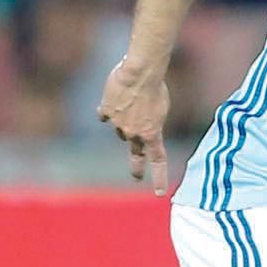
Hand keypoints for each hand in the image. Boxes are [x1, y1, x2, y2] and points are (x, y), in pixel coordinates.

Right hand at [97, 58, 171, 194]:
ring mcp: (119, 124)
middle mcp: (135, 133)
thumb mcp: (161, 108)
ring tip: (131, 103)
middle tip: (137, 176)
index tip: (160, 193)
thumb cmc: (156, 87)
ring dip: (125, 122)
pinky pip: (105, 115)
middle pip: (135, 152)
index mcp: (153, 134)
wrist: (139, 73)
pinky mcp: (106, 112)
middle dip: (136, 165)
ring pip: (120, 130)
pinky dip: (109, 108)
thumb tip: (137, 127)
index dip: (159, 178)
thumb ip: (151, 122)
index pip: (158, 161)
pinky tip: (112, 99)